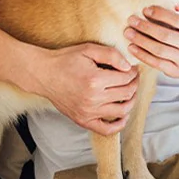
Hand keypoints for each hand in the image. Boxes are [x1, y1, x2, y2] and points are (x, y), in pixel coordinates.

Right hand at [16, 43, 137, 135]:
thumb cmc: (65, 60)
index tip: (133, 68)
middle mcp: (93, 99)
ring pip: (122, 111)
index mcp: (95, 80)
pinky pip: (106, 129)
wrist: (43, 74)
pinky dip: (119, 124)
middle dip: (134, 83)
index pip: (126, 78)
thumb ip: (111, 55)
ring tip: (130, 92)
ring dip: (131, 101)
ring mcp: (88, 112)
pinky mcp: (83, 120)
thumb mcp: (88, 49)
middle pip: (127, 93)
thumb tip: (129, 67)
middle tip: (133, 77)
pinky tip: (123, 114)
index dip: (133, 72)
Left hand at [124, 4, 178, 79]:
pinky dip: (142, 55)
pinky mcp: (176, 71)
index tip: (145, 9)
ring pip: (159, 50)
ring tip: (128, 32)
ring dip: (140, 41)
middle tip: (131, 20)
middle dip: (145, 27)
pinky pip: (156, 63)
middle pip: (165, 35)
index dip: (160, 14)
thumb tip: (172, 3)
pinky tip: (132, 47)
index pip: (177, 19)